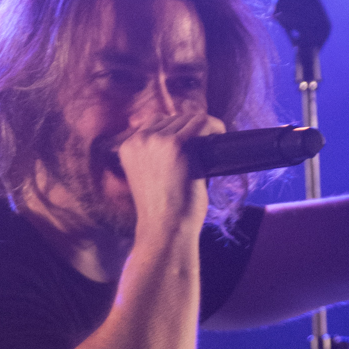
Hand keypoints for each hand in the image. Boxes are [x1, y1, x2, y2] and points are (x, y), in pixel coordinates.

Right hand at [115, 109, 225, 236]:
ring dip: (202, 131)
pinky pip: (203, 122)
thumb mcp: (149, 176)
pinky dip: (215, 127)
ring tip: (210, 148)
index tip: (190, 142)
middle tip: (202, 151)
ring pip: (188, 119)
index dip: (176, 130)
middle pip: (173, 119)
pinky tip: (221, 135)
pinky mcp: (178, 144)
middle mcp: (140, 140)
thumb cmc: (163, 211)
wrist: (166, 230)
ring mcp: (158, 140)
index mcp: (127, 147)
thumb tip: (187, 135)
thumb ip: (157, 155)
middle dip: (190, 132)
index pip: (155, 122)